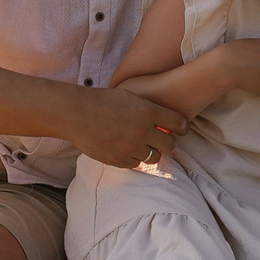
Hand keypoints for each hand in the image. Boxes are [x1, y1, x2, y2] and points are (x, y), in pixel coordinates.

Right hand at [71, 87, 188, 168]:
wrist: (76, 114)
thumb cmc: (101, 101)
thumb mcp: (129, 95)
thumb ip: (148, 108)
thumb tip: (163, 118)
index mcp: (147, 111)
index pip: (178, 123)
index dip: (182, 126)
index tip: (181, 128)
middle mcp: (142, 130)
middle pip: (170, 145)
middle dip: (170, 143)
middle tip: (166, 141)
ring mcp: (131, 147)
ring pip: (154, 157)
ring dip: (153, 153)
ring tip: (147, 147)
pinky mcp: (119, 159)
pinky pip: (136, 164)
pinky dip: (135, 158)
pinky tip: (130, 151)